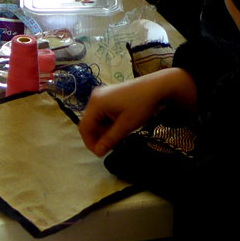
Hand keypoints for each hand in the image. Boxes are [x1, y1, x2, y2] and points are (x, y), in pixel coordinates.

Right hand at [78, 69, 196, 156]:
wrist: (155, 87)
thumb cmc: (140, 105)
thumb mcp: (126, 125)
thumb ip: (110, 140)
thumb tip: (98, 152)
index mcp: (96, 103)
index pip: (84, 127)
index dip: (90, 142)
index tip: (101, 153)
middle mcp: (95, 98)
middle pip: (89, 123)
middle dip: (99, 136)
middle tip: (113, 144)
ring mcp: (101, 96)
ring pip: (96, 120)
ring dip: (105, 130)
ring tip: (120, 133)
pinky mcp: (108, 96)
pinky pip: (102, 114)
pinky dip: (108, 123)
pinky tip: (120, 125)